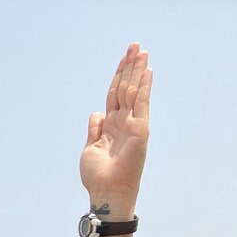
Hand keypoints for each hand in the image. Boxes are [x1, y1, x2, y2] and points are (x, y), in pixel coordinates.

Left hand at [79, 43, 151, 236]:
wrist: (106, 191)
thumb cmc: (97, 175)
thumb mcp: (90, 148)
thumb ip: (94, 129)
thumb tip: (97, 112)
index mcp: (110, 125)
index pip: (115, 94)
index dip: (118, 75)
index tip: (123, 57)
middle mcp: (123, 121)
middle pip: (126, 87)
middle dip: (130, 66)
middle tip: (135, 45)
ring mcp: (133, 124)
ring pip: (134, 91)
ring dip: (137, 70)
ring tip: (141, 51)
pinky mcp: (140, 130)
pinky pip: (142, 104)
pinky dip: (144, 88)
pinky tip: (147, 72)